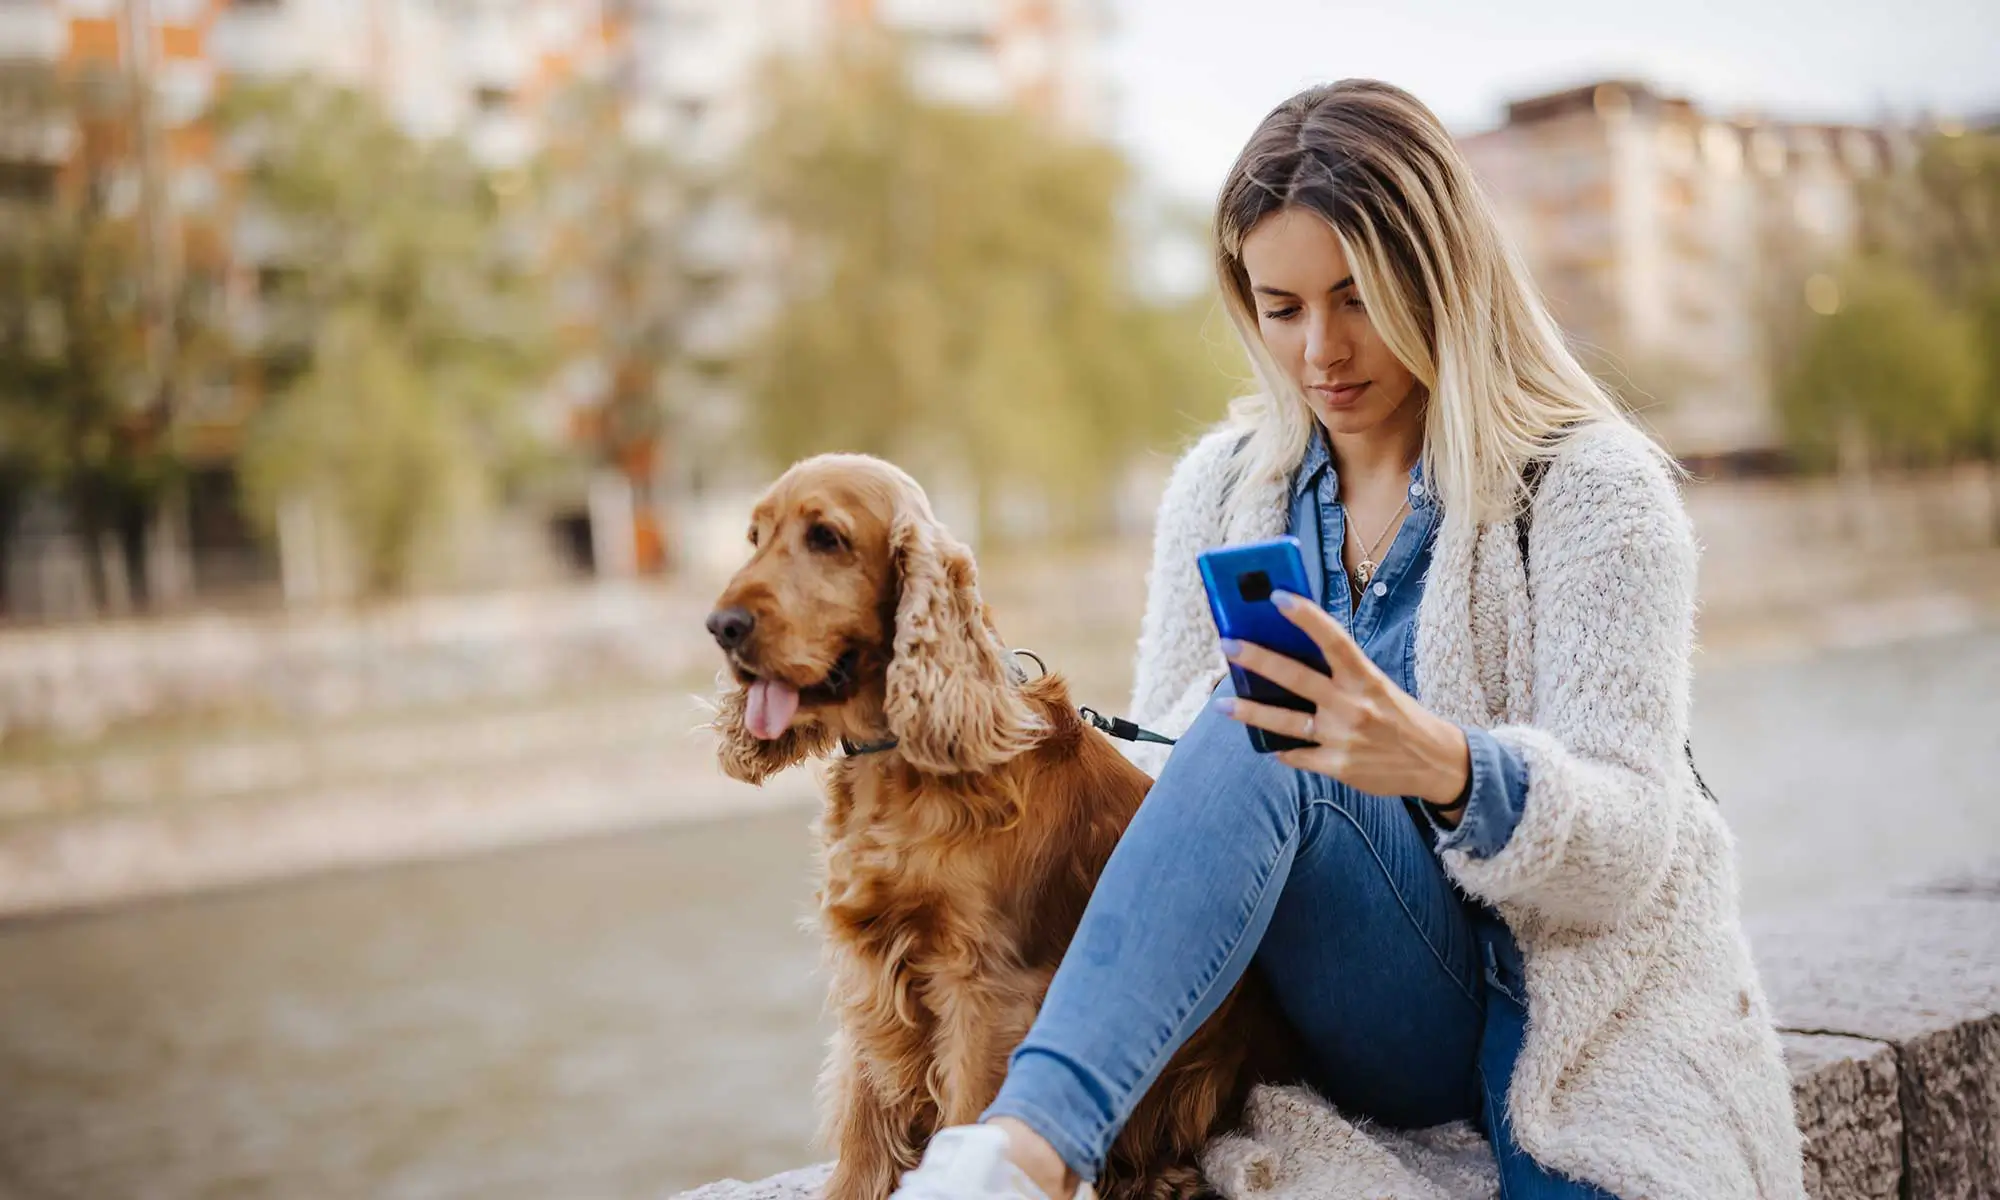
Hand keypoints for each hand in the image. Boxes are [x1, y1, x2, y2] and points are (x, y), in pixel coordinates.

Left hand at [1215, 591, 1470, 808]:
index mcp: (1366, 678)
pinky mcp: (1339, 766)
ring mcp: (1344, 737)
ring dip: (1250, 711)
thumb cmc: (1398, 715)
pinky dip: (1281, 750)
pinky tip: (1266, 743)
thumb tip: (1290, 654)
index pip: (1333, 639)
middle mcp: (1353, 705)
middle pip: (1297, 677)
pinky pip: (1297, 755)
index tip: (1277, 596)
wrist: (1436, 763)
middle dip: (1258, 659)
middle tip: (1227, 644)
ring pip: (1285, 721)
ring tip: (1223, 703)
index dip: (1306, 616)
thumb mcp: (1377, 686)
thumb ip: (1340, 674)